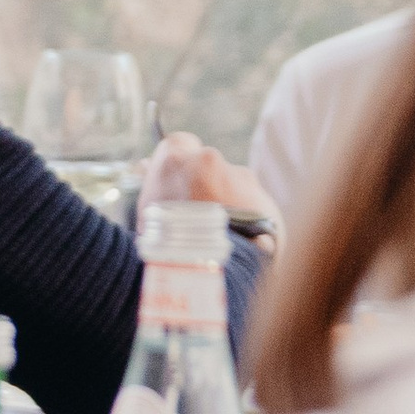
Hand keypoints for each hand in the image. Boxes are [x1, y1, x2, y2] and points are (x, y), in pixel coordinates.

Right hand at [141, 131, 282, 236]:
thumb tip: (147, 168)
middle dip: (206, 186)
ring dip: (229, 205)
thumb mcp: (146, 214)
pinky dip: (248, 222)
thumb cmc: (167, 245)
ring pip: (235, 188)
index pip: (179, 142)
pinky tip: (239, 246)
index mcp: (177, 158)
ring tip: (218, 238)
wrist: (212, 270)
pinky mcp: (267, 203)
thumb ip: (154, 187)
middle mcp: (212, 160)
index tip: (177, 181)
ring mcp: (243, 180)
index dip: (179, 163)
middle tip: (196, 218)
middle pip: (210, 167)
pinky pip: (256, 209)